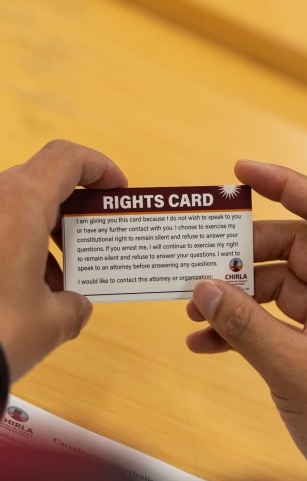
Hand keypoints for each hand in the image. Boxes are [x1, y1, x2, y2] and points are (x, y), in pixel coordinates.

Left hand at [0, 140, 126, 381]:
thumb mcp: (53, 322)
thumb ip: (75, 305)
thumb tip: (73, 304)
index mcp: (19, 207)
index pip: (66, 159)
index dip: (99, 167)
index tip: (117, 192)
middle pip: (40, 181)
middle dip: (73, 207)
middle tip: (94, 236)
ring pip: (15, 207)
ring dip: (45, 230)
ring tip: (63, 273)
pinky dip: (19, 246)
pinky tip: (29, 288)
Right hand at [186, 160, 306, 480]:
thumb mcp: (290, 367)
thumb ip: (244, 324)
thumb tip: (203, 289)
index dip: (285, 185)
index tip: (241, 172)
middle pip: (291, 251)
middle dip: (242, 259)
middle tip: (199, 266)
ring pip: (280, 290)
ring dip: (238, 300)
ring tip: (195, 311)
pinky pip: (279, 324)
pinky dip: (247, 330)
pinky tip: (208, 344)